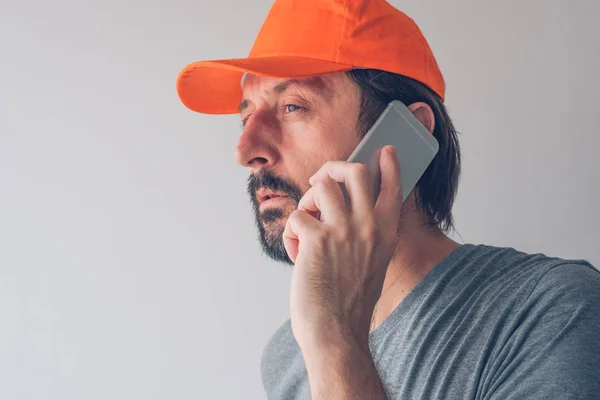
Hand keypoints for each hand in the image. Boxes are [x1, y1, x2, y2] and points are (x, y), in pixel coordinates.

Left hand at [283, 145, 402, 349]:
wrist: (336, 332)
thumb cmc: (350, 302)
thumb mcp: (373, 263)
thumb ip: (367, 235)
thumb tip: (345, 207)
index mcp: (386, 233)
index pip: (393, 188)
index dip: (389, 165)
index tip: (385, 150)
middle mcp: (369, 226)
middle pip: (355, 171)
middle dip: (333, 167)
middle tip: (322, 178)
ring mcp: (344, 230)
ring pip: (322, 187)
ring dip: (307, 202)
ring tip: (306, 223)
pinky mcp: (317, 238)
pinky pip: (297, 216)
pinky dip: (291, 234)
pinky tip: (297, 254)